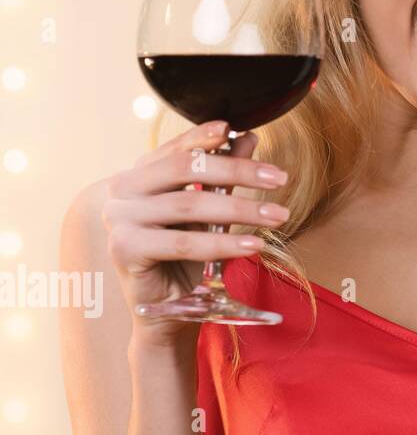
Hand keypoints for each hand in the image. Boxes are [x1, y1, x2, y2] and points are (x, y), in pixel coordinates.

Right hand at [100, 121, 289, 347]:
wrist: (169, 305)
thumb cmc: (187, 254)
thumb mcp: (210, 210)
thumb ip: (223, 174)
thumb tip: (248, 137)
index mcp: (139, 174)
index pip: (176, 148)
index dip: (203, 137)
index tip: (234, 129)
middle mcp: (123, 190)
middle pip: (185, 169)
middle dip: (237, 171)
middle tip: (280, 178)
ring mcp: (120, 219)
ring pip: (189, 206)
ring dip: (241, 209)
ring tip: (278, 215)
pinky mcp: (125, 249)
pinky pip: (182, 243)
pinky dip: (223, 243)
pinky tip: (253, 244)